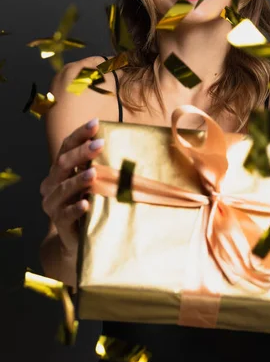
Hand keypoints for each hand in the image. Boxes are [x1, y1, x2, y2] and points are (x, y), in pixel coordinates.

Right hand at [40, 118, 102, 254]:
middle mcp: (52, 184)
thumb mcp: (93, 182)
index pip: (66, 147)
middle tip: (99, 144)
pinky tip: (85, 203)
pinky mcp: (60, 224)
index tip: (95, 123)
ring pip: (63, 188)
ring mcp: (53, 204)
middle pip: (63, 163)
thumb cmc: (89, 202)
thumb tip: (124, 140)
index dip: (79, 134)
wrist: (76, 238)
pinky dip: (75, 208)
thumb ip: (99, 164)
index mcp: (59, 170)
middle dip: (81, 153)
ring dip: (78, 180)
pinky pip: (65, 215)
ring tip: (93, 173)